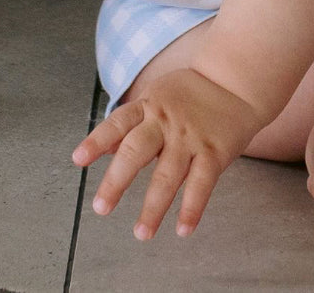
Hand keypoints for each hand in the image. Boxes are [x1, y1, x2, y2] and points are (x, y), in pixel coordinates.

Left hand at [71, 67, 264, 239]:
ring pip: (168, 175)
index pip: (117, 123)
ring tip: (141, 233)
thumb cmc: (190, 93)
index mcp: (148, 107)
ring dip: (153, 207)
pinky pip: (201, 184)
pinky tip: (182, 229)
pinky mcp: (214, 152)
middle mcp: (165, 122)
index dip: (96, 140)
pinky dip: (192, 208)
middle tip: (101, 207)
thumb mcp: (155, 98)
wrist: (234, 80)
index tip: (78, 159)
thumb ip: (129, 124)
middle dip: (117, 181)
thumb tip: (101, 148)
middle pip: (136, 151)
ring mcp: (189, 138)